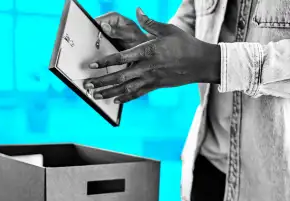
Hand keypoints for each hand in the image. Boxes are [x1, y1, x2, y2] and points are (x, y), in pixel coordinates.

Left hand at [85, 8, 220, 103]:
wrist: (201, 63)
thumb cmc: (185, 44)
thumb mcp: (167, 30)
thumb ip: (149, 23)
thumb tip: (138, 10)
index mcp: (148, 51)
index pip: (122, 57)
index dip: (106, 61)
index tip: (93, 64)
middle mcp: (147, 67)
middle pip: (120, 77)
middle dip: (102, 81)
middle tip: (87, 85)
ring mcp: (151, 79)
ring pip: (126, 88)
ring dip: (109, 93)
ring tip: (95, 96)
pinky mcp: (155, 86)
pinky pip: (137, 94)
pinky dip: (125, 98)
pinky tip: (114, 101)